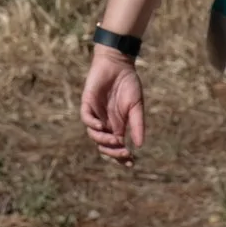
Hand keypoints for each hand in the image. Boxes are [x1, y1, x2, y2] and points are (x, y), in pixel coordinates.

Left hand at [79, 48, 145, 164]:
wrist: (119, 63)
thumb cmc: (129, 84)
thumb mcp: (136, 106)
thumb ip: (137, 124)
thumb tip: (139, 145)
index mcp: (117, 125)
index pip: (117, 146)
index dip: (122, 156)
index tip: (131, 162)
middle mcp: (105, 122)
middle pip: (104, 145)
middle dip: (113, 152)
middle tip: (124, 153)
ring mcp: (95, 113)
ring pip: (94, 134)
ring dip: (103, 141)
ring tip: (114, 140)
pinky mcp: (87, 103)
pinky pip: (86, 118)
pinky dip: (92, 124)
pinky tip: (102, 126)